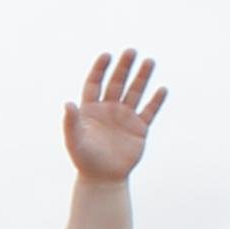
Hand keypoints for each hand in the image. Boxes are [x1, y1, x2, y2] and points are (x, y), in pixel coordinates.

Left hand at [60, 51, 164, 183]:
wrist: (102, 177)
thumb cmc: (84, 158)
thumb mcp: (74, 140)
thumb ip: (70, 122)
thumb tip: (67, 103)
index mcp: (91, 109)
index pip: (95, 83)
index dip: (100, 69)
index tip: (106, 55)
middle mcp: (109, 109)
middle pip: (117, 83)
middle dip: (124, 67)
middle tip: (131, 51)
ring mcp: (125, 117)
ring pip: (135, 92)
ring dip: (142, 77)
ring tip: (149, 61)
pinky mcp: (139, 128)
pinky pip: (149, 111)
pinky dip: (156, 101)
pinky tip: (162, 89)